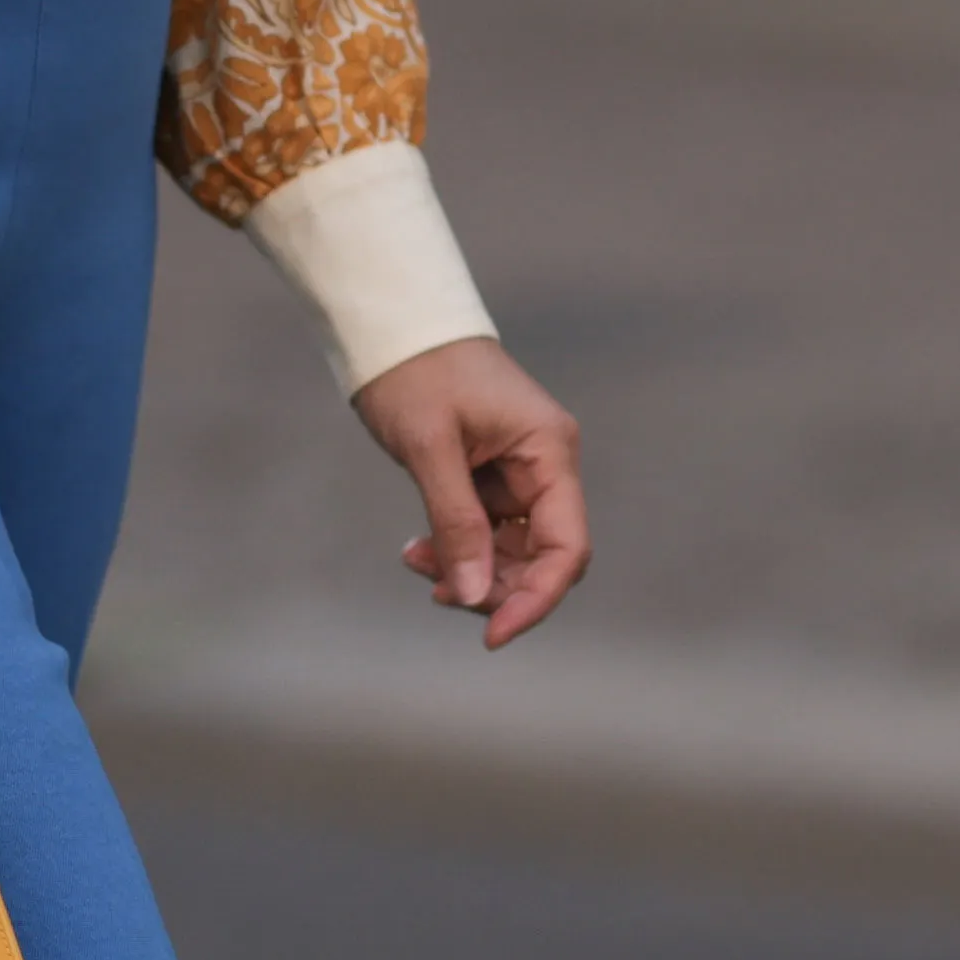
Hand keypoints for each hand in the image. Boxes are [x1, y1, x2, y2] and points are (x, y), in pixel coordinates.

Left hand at [348, 335, 586, 650]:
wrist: (394, 325)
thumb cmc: (415, 371)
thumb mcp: (430, 447)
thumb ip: (456, 522)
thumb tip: (473, 594)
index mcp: (549, 451)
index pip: (566, 548)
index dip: (536, 599)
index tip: (491, 635)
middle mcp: (546, 465)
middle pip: (542, 559)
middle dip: (493, 587)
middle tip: (435, 592)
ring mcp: (520, 473)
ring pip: (512, 553)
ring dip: (468, 572)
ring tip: (415, 562)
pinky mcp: (492, 478)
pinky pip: (486, 534)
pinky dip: (455, 551)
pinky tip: (416, 550)